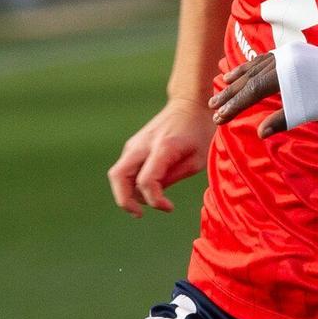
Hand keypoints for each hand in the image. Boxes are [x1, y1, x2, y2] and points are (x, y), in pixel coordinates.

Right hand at [107, 99, 215, 214]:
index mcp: (163, 147)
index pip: (146, 181)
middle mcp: (143, 144)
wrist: (189, 104)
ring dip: (127, 193)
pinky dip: (131, 183)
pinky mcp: (133, 145)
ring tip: (147, 202)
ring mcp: (134, 144)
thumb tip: (154, 195)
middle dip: (124, 200)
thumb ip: (174, 176)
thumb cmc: (199, 132)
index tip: (169, 207)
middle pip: (118, 176)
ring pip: (118, 174)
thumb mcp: (197, 159)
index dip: (154, 201)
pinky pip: (125, 169)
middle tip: (139, 214)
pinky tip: (147, 189)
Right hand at [209, 51, 286, 136]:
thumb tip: (260, 134)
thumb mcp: (310, 109)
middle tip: (212, 106)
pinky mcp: (291, 52)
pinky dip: (251, 65)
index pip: (254, 89)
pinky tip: (243, 70)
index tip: (221, 115)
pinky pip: (264, 58)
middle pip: (250, 78)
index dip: (236, 103)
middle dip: (231, 93)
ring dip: (237, 77)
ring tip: (223, 85)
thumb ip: (283, 119)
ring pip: (255, 67)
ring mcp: (286, 54)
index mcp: (286, 74)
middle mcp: (281, 61)